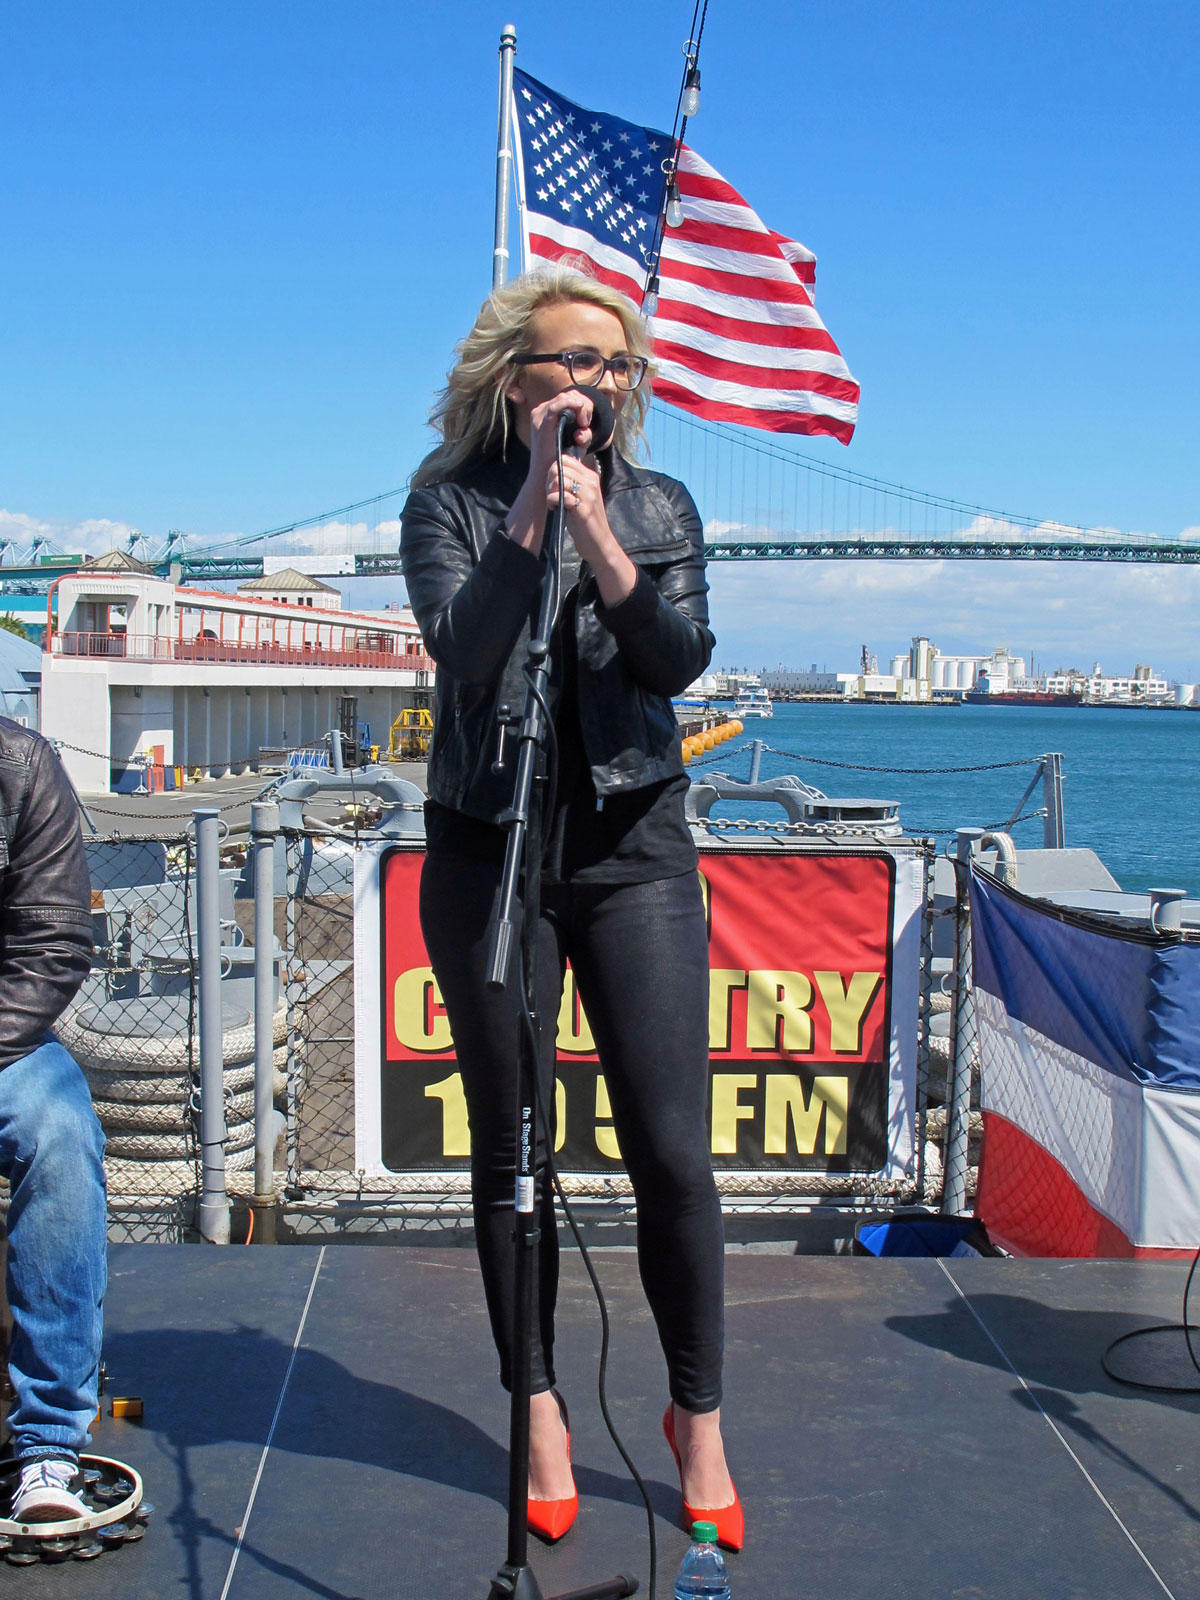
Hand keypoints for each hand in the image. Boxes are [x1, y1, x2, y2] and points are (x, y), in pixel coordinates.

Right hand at [527, 388, 594, 479]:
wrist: (548, 476)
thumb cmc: (561, 461)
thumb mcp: (576, 444)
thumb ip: (584, 434)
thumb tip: (584, 428)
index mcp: (549, 414)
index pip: (570, 397)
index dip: (584, 403)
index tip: (589, 420)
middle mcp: (542, 411)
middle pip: (569, 394)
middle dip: (584, 404)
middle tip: (587, 422)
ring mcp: (539, 415)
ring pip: (565, 396)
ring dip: (580, 406)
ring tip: (584, 423)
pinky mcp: (541, 422)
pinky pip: (557, 405)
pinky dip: (570, 404)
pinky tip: (580, 411)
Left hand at [546, 455, 636, 605]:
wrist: (599, 543)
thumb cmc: (586, 521)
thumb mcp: (581, 496)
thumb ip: (572, 482)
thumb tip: (554, 470)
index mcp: (591, 476)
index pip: (566, 459)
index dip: (554, 470)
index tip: (554, 485)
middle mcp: (591, 482)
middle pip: (559, 467)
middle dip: (549, 481)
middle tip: (551, 495)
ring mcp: (588, 495)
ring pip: (558, 478)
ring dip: (550, 491)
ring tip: (553, 503)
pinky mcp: (583, 508)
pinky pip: (560, 495)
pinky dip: (552, 501)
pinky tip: (555, 508)